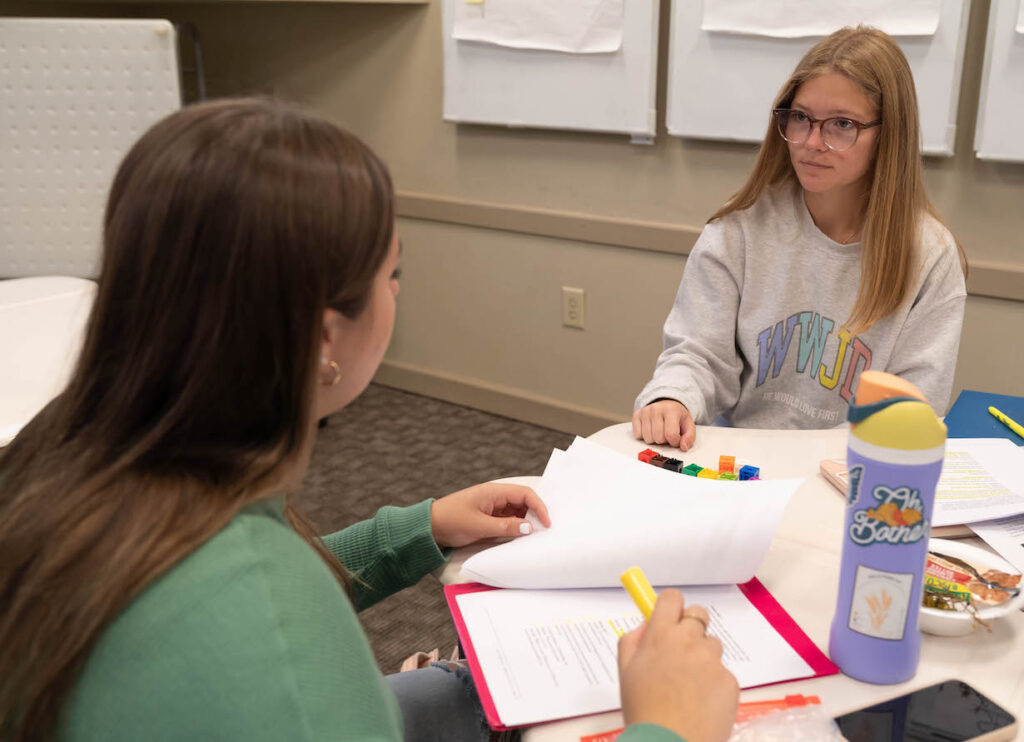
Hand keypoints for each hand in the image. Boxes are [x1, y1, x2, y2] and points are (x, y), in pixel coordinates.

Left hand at [430, 483, 551, 548]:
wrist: (429, 527)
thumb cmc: (451, 521)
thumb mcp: (480, 526)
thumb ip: (506, 527)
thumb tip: (530, 527)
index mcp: (494, 491)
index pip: (525, 494)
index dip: (539, 507)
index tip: (547, 523)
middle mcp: (495, 496)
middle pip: (523, 501)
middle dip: (535, 514)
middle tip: (545, 530)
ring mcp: (492, 506)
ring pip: (517, 511)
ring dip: (526, 522)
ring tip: (534, 536)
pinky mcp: (488, 516)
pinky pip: (508, 519)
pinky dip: (516, 526)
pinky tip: (520, 536)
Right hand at [618, 590, 738, 741]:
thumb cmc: (642, 709)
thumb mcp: (625, 670)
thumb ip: (633, 640)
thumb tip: (647, 624)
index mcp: (661, 635)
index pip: (672, 598)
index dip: (670, 607)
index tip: (668, 619)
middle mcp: (689, 641)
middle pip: (698, 615)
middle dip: (690, 629)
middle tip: (681, 653)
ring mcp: (713, 661)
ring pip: (712, 645)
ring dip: (703, 658)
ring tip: (690, 687)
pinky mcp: (730, 680)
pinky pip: (723, 673)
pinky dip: (714, 684)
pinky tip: (702, 703)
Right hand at [632, 399, 695, 450]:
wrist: (666, 405)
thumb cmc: (677, 417)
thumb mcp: (688, 425)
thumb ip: (689, 437)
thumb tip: (683, 447)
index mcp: (672, 410)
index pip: (671, 435)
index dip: (674, 442)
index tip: (676, 438)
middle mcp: (656, 409)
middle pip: (658, 438)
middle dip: (664, 440)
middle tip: (667, 433)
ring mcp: (645, 411)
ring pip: (648, 439)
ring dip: (654, 439)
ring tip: (659, 431)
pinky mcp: (636, 415)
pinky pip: (638, 435)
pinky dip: (644, 436)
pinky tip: (651, 430)